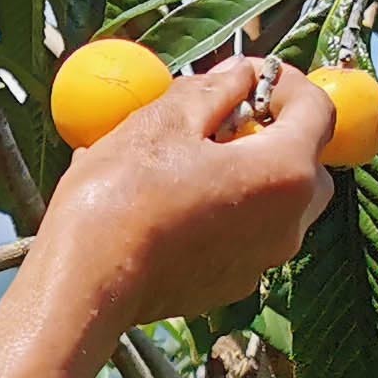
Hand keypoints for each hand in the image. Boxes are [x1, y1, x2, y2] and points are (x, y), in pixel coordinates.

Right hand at [0, 54, 336, 377]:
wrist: (64, 309)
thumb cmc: (102, 209)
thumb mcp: (150, 125)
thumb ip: (208, 89)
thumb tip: (243, 68)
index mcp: (275, 176)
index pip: (313, 109)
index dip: (284, 81)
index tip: (243, 72)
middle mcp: (282, 226)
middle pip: (296, 160)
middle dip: (259, 131)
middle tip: (200, 112)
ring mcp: (256, 267)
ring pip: (266, 201)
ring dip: (231, 174)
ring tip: (165, 163)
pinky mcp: (221, 294)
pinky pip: (231, 237)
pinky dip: (205, 217)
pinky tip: (150, 213)